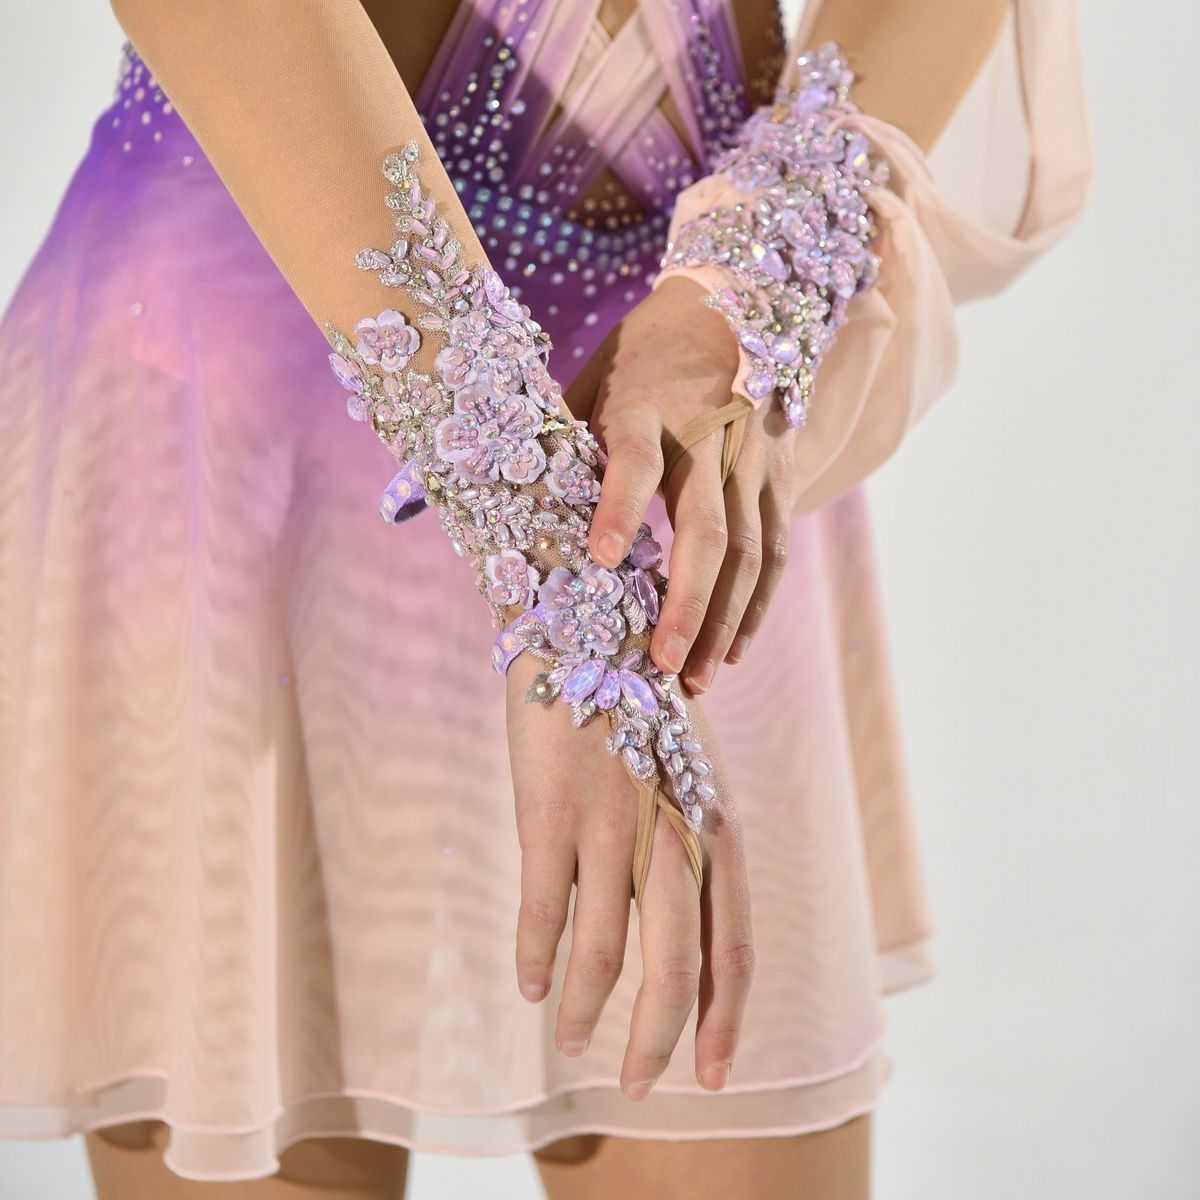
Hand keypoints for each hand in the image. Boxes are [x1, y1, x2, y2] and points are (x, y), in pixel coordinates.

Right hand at [506, 654, 753, 1097]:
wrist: (591, 630)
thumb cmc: (643, 712)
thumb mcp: (691, 779)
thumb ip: (690, 855)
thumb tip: (682, 942)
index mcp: (717, 828)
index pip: (732, 952)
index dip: (722, 1023)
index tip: (711, 1079)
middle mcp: (673, 835)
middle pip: (672, 971)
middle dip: (655, 1042)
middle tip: (638, 1086)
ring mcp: (611, 826)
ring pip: (605, 953)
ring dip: (585, 1010)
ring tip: (570, 1040)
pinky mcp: (550, 814)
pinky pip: (544, 912)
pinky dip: (537, 960)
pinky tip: (530, 986)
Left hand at [566, 276, 794, 695]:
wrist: (727, 303)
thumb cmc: (634, 357)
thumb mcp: (586, 386)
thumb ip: (556, 445)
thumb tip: (477, 504)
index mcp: (645, 407)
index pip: (635, 461)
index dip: (619, 507)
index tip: (602, 559)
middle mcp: (707, 432)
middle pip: (706, 527)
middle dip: (688, 602)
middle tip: (666, 664)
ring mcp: (752, 454)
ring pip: (749, 548)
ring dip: (726, 619)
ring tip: (700, 676)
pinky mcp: (781, 471)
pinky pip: (775, 546)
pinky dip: (757, 601)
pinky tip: (737, 648)